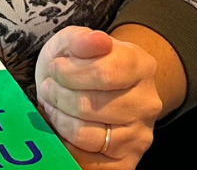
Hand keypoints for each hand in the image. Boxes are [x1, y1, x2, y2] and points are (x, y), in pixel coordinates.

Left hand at [35, 27, 162, 167]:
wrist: (97, 92)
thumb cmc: (82, 66)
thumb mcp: (76, 42)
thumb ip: (82, 39)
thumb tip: (96, 40)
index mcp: (141, 66)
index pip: (104, 73)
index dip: (69, 72)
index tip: (56, 68)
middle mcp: (147, 104)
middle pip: (89, 105)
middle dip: (58, 95)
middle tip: (49, 88)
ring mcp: (139, 136)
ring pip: (84, 134)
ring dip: (58, 118)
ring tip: (54, 106)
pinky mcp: (125, 162)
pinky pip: (84, 160)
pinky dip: (64, 143)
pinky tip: (62, 127)